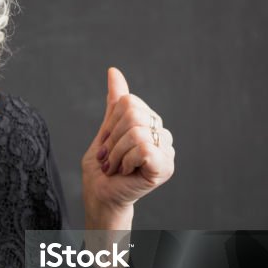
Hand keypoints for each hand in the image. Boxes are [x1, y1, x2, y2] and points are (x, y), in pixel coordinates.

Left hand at [82, 67, 175, 217]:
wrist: (100, 196)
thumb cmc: (102, 169)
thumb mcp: (106, 130)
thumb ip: (115, 103)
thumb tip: (113, 71)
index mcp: (150, 123)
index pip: (129, 103)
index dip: (111, 123)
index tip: (107, 144)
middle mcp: (162, 134)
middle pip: (133, 114)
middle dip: (112, 138)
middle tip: (110, 158)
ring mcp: (167, 151)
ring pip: (136, 132)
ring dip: (116, 153)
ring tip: (116, 166)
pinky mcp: (165, 167)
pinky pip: (143, 148)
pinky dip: (126, 160)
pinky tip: (126, 171)